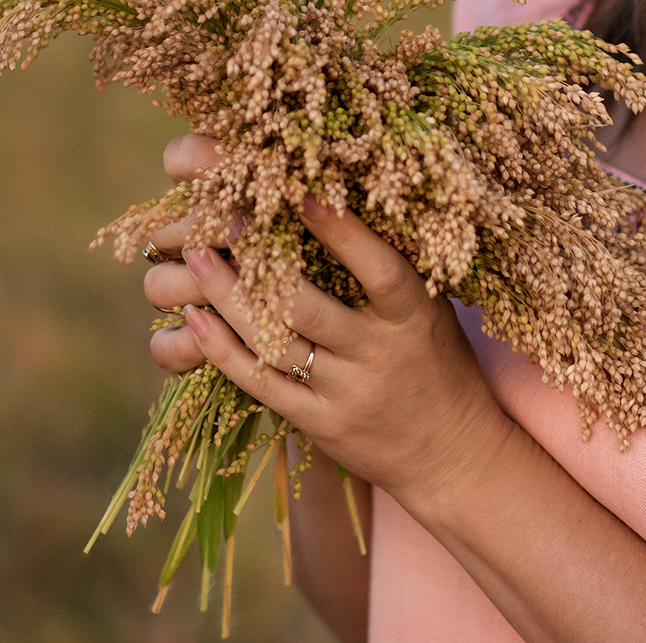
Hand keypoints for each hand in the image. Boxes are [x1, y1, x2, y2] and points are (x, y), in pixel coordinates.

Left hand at [139, 135, 516, 505]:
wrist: (451, 454)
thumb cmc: (438, 361)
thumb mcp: (432, 309)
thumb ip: (394, 268)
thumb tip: (339, 197)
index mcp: (415, 317)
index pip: (380, 270)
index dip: (343, 232)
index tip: (303, 191)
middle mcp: (379, 355)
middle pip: (307, 309)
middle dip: (258, 263)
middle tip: (219, 219)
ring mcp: (346, 394)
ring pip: (273, 344)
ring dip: (226, 298)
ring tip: (194, 257)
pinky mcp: (319, 424)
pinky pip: (260, 385)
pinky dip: (222, 350)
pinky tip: (195, 317)